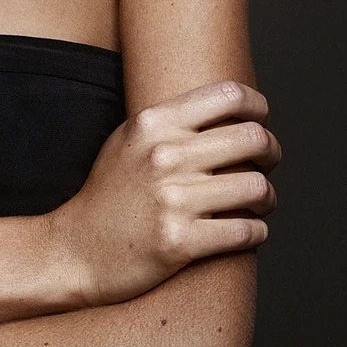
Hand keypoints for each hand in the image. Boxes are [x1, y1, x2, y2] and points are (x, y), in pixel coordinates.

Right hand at [46, 79, 280, 308]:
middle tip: (266, 164)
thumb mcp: (128, 141)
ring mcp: (171, 200)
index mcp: (152, 124)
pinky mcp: (179, 242)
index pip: (230, 96)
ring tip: (259, 203)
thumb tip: (230, 111)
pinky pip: (247, 231)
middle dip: (271, 152)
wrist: (75, 250)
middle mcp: (163, 156)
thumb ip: (172, 122)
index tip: (261, 121)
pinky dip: (257, 231)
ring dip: (267, 197)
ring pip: (258, 187)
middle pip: (253, 138)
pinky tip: (248, 230)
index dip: (258, 107)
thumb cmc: (108, 195)